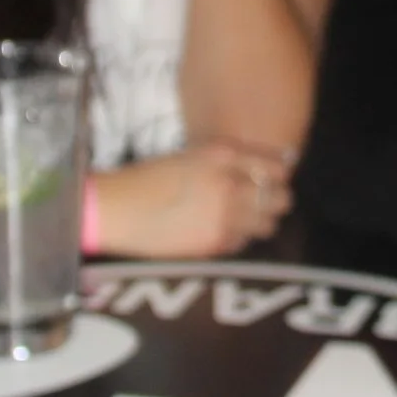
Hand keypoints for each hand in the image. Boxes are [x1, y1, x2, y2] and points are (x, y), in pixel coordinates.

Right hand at [93, 137, 292, 258]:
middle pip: (282, 197)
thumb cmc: (147, 180)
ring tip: (242, 220)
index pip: (277, 166)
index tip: (275, 181)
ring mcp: (224, 214)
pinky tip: (218, 232)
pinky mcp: (214, 242)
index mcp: (221, 154)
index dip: (279, 176)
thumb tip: (260, 174)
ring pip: (269, 224)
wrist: (114, 208)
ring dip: (260, 223)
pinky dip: (237, 239)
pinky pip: (243, 243)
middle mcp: (228, 182)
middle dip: (275, 202)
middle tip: (263, 204)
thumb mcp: (190, 157)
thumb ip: (226, 163)